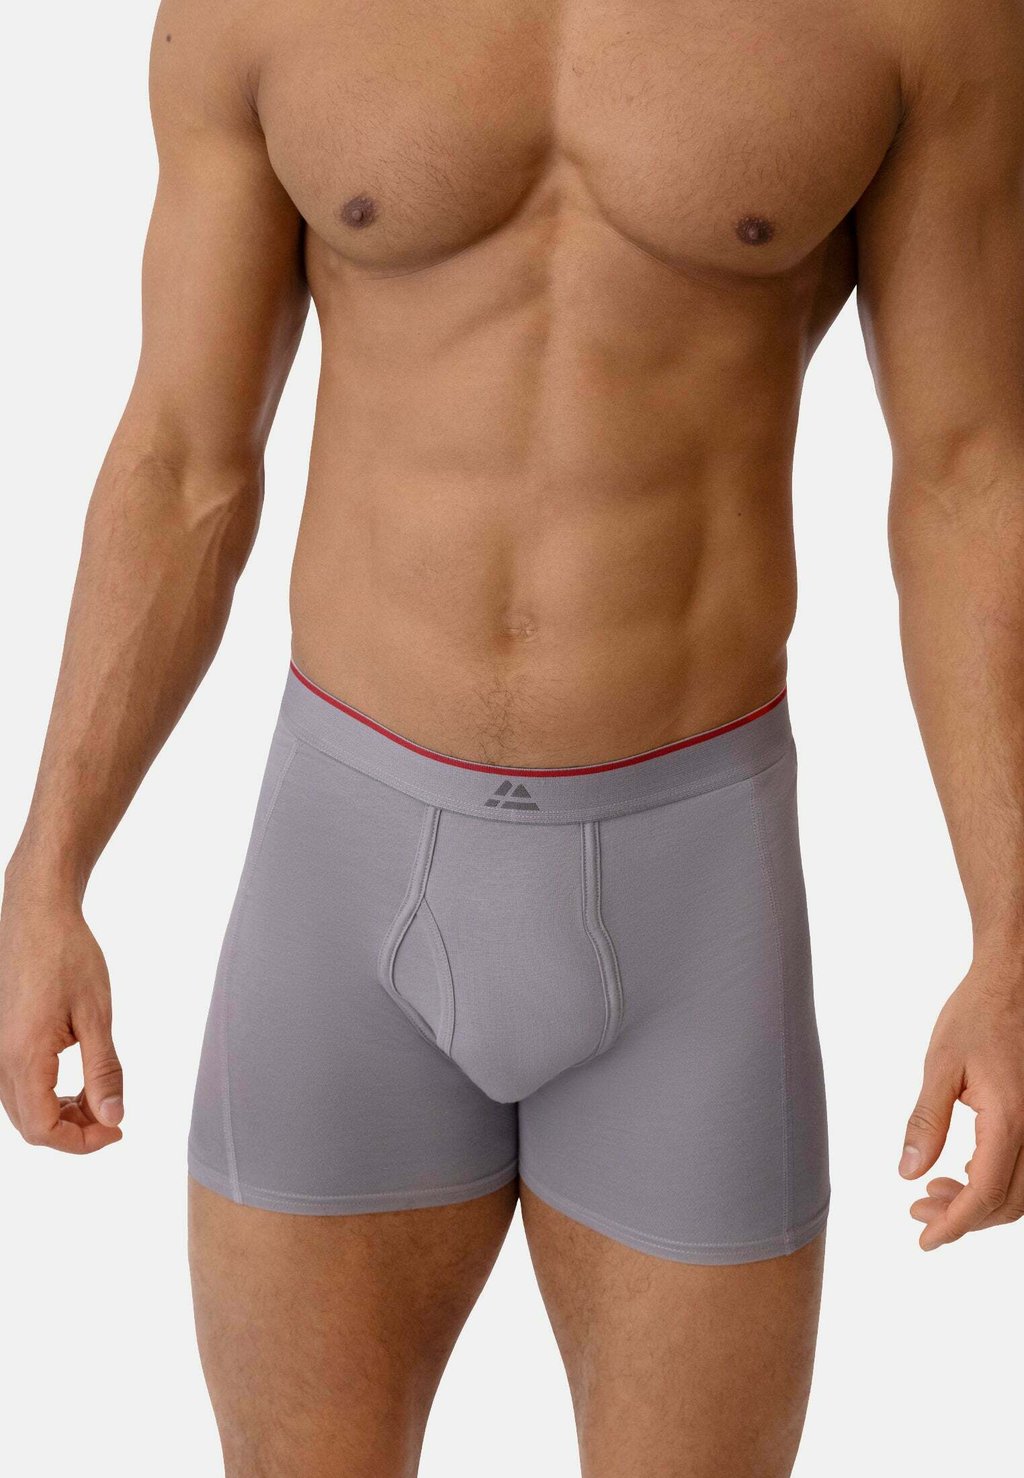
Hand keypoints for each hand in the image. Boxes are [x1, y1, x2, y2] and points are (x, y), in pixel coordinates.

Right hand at [0, 888, 123, 1152]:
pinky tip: (75, 1081)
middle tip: (112, 1116)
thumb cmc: (68, 956)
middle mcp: (0, 1060)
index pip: (44, 1130)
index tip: (117, 1130)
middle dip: (73, 1133)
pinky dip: (46, 1095)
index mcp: (24, 1057)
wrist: (37, 915)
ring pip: (21, 1109)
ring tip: (97, 1097)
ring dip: (59, 1115)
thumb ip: (103, 1071)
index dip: (82, 1142)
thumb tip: (113, 1118)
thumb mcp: (96, 1015)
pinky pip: (16, 1086)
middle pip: (30, 1126)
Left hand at [900, 960, 1023, 1248]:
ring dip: (978, 1203)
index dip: (954, 1225)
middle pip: (1006, 1203)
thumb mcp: (940, 1065)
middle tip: (916, 1215)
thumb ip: (926, 1122)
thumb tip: (909, 1173)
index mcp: (1010, 1120)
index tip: (924, 1240)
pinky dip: (995, 1182)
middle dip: (961, 1219)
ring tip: (931, 1195)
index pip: (985, 1195)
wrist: (1015, 980)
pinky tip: (960, 1173)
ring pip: (1020, 1191)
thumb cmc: (977, 1013)